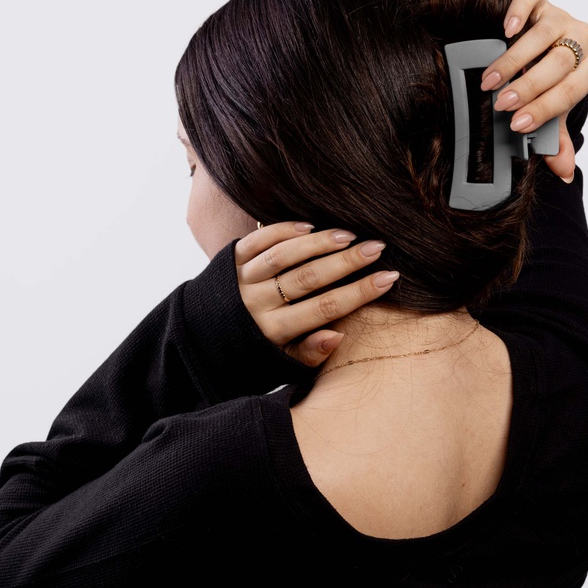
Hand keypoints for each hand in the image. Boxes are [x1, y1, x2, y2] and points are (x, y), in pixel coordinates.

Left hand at [234, 221, 397, 367]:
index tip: (388, 278)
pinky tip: (309, 226)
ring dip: (317, 243)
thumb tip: (339, 335)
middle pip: (308, 278)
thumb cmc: (250, 349)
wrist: (199, 336)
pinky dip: (283, 231)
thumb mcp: (277, 361)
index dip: (359, 293)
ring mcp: (241, 279)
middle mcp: (256, 303)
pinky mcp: (229, 260)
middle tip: (378, 248)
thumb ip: (308, 353)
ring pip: (284, 256)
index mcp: (272, 331)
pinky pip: (258, 241)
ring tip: (348, 236)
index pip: (324, 308)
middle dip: (347, 262)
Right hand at [480, 0, 587, 181]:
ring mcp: (561, 17)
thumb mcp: (551, 109)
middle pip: (559, 62)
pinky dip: (520, 11)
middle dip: (529, 87)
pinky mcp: (541, 0)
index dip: (544, 109)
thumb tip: (563, 172)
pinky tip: (506, 29)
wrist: (542, 47)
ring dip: (514, 60)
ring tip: (490, 80)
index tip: (517, 124)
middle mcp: (581, 39)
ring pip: (544, 33)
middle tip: (502, 104)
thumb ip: (556, 138)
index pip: (571, 90)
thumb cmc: (547, 81)